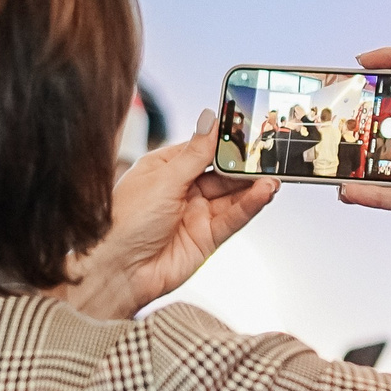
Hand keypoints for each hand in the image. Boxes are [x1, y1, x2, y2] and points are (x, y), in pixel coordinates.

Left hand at [58, 112, 277, 319]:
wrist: (118, 271)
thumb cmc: (124, 223)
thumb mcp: (163, 179)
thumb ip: (195, 153)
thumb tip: (210, 119)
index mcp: (164, 169)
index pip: (202, 149)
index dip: (224, 140)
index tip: (249, 129)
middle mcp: (181, 190)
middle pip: (221, 172)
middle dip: (244, 164)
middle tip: (269, 154)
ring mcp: (195, 214)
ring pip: (231, 195)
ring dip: (252, 186)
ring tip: (273, 176)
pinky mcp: (207, 237)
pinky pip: (233, 217)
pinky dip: (250, 205)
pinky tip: (264, 193)